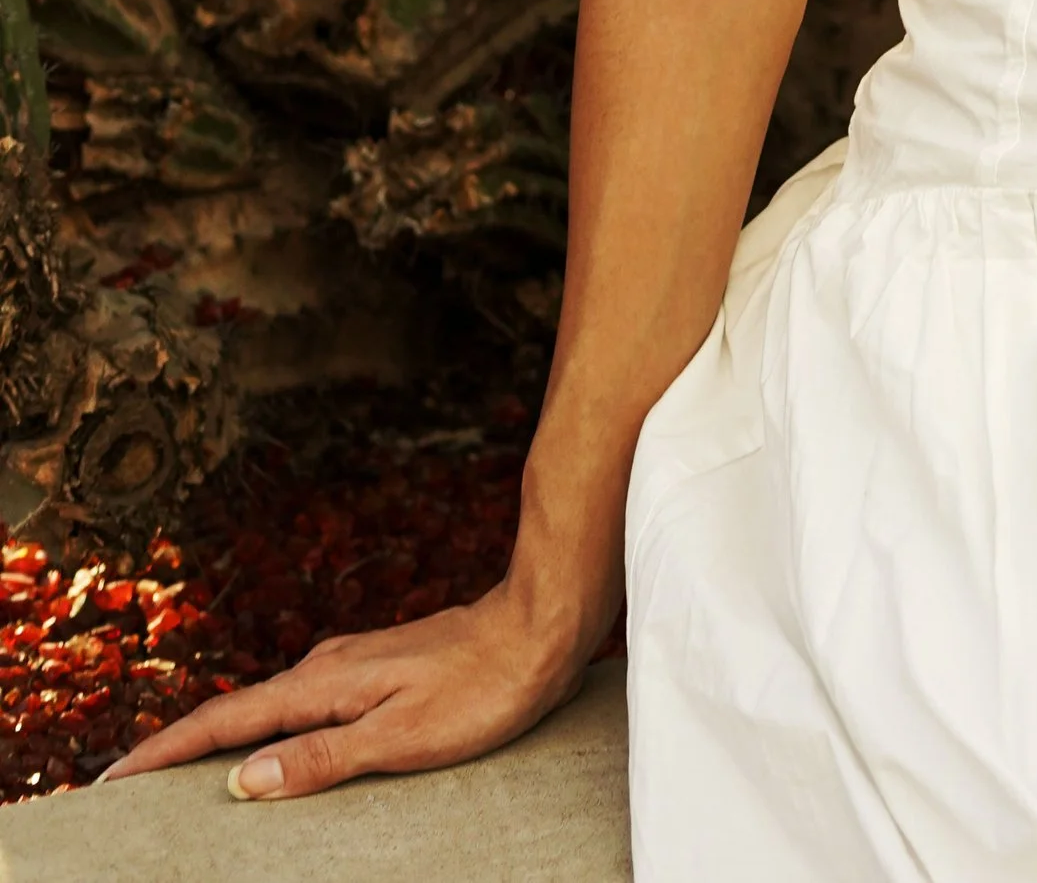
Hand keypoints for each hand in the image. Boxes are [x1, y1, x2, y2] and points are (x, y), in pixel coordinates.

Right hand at [101, 581, 600, 801]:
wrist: (540, 627)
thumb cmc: (481, 688)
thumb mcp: (401, 738)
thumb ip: (321, 759)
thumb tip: (242, 780)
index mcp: (322, 685)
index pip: (224, 725)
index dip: (165, 755)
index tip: (111, 783)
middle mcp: (326, 669)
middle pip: (234, 716)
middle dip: (178, 754)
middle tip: (128, 795)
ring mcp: (350, 668)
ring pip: (268, 711)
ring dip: (222, 745)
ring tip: (184, 785)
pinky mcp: (375, 674)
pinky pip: (302, 709)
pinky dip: (269, 734)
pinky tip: (274, 755)